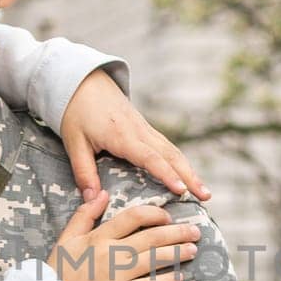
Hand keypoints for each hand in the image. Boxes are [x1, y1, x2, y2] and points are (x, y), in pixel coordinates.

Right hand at [49, 192, 199, 280]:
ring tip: (193, 250)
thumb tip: (101, 193)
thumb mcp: (66, 238)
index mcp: (99, 236)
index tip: (168, 216)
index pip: (133, 217)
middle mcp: (111, 253)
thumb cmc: (59, 271)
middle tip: (195, 231)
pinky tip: (179, 277)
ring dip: (177, 253)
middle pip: (151, 237)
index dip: (155, 214)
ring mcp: (117, 275)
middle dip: (177, 232)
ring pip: (154, 260)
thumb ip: (85, 215)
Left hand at [61, 70, 209, 201]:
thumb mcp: (75, 143)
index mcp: (122, 136)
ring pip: (173, 150)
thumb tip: (92, 199)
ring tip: (204, 191)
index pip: (150, 157)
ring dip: (190, 170)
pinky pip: (167, 146)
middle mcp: (139, 131)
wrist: (83, 82)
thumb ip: (84, 172)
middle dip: (190, 176)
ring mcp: (145, 129)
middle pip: (171, 155)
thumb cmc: (76, 111)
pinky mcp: (146, 129)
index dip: (166, 175)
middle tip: (206, 196)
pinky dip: (180, 162)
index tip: (181, 190)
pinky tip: (188, 176)